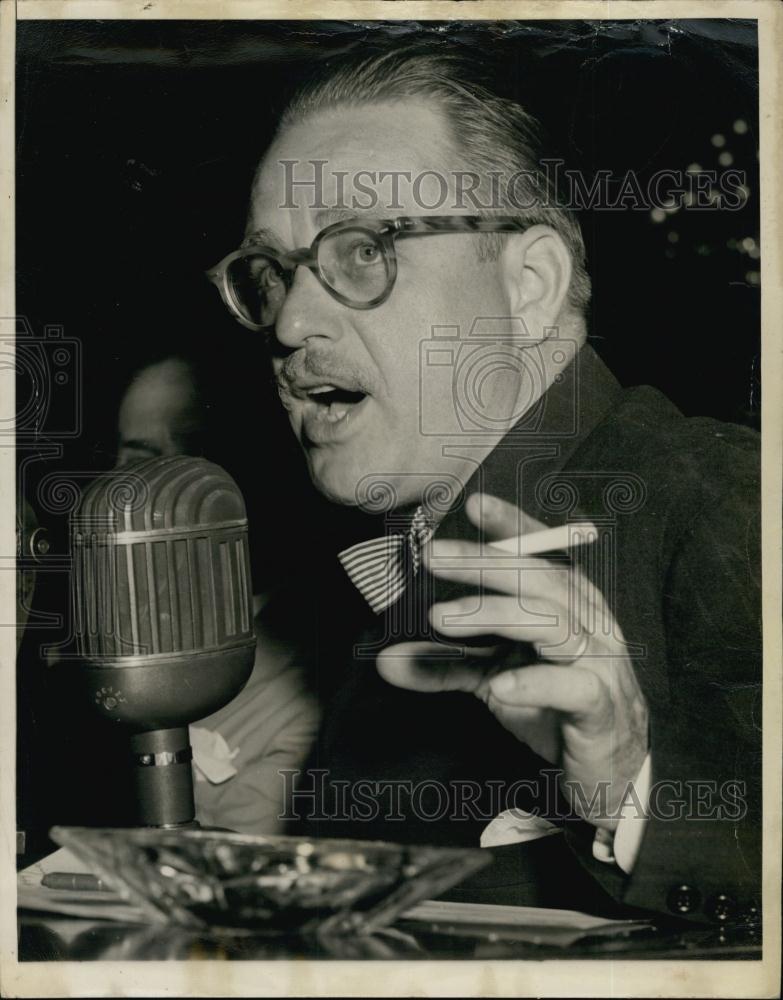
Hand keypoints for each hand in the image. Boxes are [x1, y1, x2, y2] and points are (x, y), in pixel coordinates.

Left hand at [377, 493, 648, 829]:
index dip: (513, 526)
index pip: (542, 554)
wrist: (611, 770)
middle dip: (484, 563)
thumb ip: (445, 665)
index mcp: (566, 604)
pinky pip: (574, 687)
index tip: (473, 505)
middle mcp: (587, 622)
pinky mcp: (602, 707)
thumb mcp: (494, 679)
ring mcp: (599, 662)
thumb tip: (384, 659)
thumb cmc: (555, 707)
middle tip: (432, 555)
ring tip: (441, 618)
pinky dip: (537, 682)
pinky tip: (501, 684)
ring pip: (553, 623)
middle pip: (540, 579)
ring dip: (495, 614)